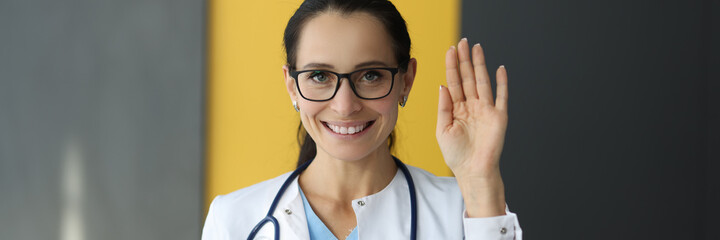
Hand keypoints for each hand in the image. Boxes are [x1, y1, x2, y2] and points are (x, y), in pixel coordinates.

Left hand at [437, 38, 507, 216]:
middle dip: (464, 60)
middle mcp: (472, 106)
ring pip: (482, 82)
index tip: (450, 51)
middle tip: (462, 42)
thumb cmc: (456, 155)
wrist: (472, 171)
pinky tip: (500, 69)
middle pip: (467, 78)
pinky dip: (502, 83)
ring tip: (476, 48)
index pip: (454, 82)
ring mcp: (486, 110)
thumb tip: (442, 85)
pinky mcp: (499, 116)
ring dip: (480, 65)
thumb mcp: (443, 129)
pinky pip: (501, 96)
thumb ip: (443, 107)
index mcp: (457, 108)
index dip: (452, 66)